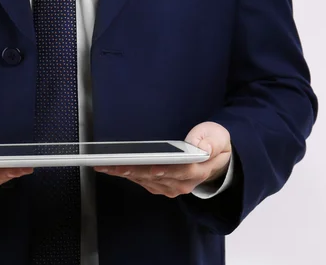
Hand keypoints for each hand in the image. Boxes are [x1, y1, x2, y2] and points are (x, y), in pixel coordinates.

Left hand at [94, 122, 231, 197]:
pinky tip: (114, 169)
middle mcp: (182, 183)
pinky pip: (142, 182)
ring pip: (145, 180)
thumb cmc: (213, 145)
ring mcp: (171, 187)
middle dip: (133, 170)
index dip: (161, 170)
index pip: (177, 171)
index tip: (149, 167)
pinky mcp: (161, 186)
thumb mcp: (218, 138)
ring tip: (107, 166)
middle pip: (154, 177)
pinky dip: (128, 175)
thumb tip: (201, 148)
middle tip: (113, 164)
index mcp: (197, 170)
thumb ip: (211, 142)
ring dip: (125, 173)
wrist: (216, 160)